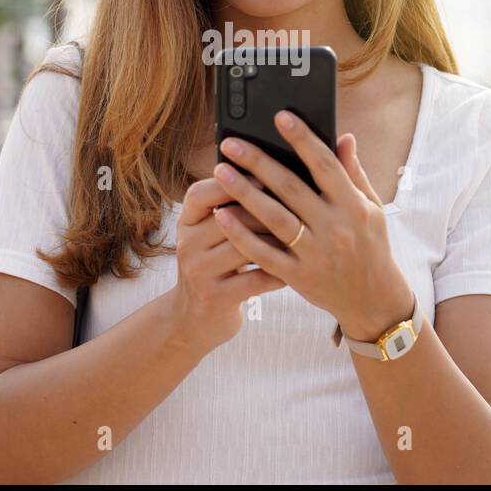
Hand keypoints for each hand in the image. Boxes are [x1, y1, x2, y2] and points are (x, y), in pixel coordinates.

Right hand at [172, 174, 287, 351]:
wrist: (194, 318)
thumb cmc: (216, 264)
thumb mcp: (210, 234)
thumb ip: (232, 206)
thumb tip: (272, 172)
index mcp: (187, 222)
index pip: (201, 194)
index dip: (229, 183)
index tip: (261, 176)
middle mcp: (187, 245)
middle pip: (231, 218)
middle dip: (268, 212)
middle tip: (302, 205)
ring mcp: (199, 273)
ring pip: (245, 248)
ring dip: (277, 241)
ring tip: (303, 235)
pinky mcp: (215, 298)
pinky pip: (255, 280)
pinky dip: (277, 273)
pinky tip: (295, 269)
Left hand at [211, 111, 412, 342]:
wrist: (373, 300)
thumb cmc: (371, 246)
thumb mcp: (371, 208)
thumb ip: (354, 173)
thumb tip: (344, 137)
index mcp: (353, 206)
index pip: (325, 165)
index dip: (302, 139)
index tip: (280, 117)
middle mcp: (334, 228)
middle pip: (290, 188)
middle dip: (258, 162)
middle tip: (231, 144)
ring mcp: (314, 254)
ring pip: (273, 218)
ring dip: (243, 193)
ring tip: (219, 171)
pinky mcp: (298, 276)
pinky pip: (264, 253)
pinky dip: (241, 234)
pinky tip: (222, 215)